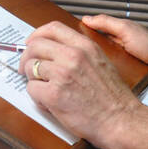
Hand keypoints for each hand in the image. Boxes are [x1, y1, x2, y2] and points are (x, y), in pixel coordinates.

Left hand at [19, 21, 141, 144]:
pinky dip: (37, 97)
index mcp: (85, 47)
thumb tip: (54, 50)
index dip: (36, 35)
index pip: (53, 28)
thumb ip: (79, 52)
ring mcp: (62, 74)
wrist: (120, 120)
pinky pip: (31, 88)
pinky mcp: (53, 94)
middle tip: (27, 69)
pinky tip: (50, 102)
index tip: (31, 42)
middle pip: (35, 46)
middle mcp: (73, 56)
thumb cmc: (113, 98)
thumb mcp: (100, 62)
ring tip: (46, 89)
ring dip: (33, 79)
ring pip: (29, 67)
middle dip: (27, 58)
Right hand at [79, 13, 147, 78]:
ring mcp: (121, 52)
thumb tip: (88, 18)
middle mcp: (118, 39)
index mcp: (117, 28)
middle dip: (88, 46)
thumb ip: (107, 23)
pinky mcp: (124, 64)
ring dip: (96, 58)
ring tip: (88, 62)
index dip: (83, 28)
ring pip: (101, 54)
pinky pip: (109, 64)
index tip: (70, 32)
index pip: (95, 25)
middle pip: (96, 41)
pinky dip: (104, 66)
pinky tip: (101, 70)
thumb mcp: (125, 29)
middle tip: (78, 51)